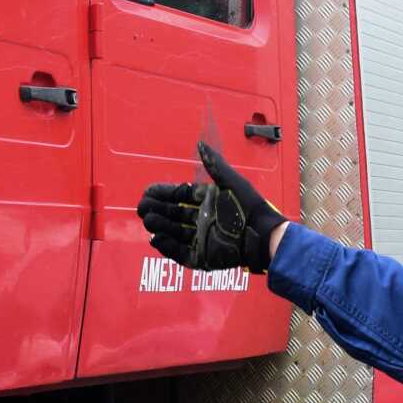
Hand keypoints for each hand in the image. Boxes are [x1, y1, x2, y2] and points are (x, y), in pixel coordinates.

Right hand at [135, 141, 283, 272]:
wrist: (261, 235)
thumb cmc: (248, 207)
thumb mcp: (231, 182)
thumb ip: (214, 164)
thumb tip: (200, 144)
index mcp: (207, 202)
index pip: (180, 197)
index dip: (163, 194)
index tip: (148, 192)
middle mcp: (201, 220)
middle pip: (173, 215)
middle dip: (157, 210)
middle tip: (141, 208)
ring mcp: (201, 239)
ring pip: (174, 233)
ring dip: (160, 227)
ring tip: (148, 221)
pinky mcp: (202, 258)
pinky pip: (180, 253)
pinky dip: (168, 247)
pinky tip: (156, 239)